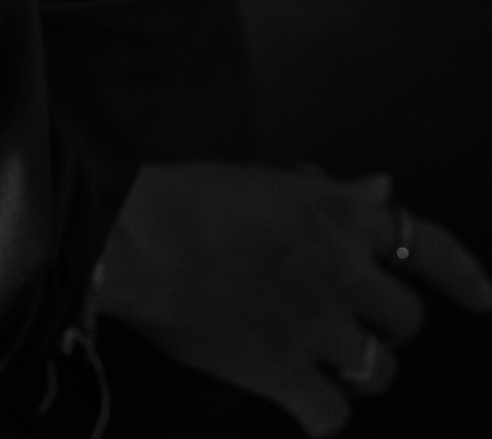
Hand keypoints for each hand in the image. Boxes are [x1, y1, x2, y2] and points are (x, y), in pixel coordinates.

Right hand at [94, 161, 491, 436]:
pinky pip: (332, 416)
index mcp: (338, 215)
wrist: (137, 237)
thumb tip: (379, 186)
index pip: (426, 242)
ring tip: (327, 361)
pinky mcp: (285, 373)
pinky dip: (321, 413)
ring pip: (380, 371)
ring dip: (358, 369)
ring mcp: (319, 327)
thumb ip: (332, 191)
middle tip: (351, 320)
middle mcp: (343, 272)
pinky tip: (302, 402)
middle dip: (383, 323)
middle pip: (406, 319)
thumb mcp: (268, 180)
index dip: (461, 273)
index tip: (480, 295)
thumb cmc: (187, 198)